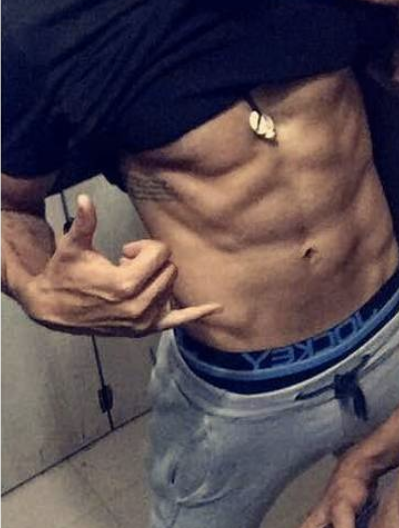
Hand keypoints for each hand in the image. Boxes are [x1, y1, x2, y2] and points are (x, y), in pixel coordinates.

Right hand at [20, 194, 219, 336]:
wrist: (53, 307)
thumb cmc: (64, 274)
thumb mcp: (73, 246)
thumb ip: (84, 223)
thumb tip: (87, 199)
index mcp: (124, 284)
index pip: (160, 254)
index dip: (144, 247)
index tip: (126, 251)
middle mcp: (137, 305)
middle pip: (170, 269)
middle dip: (152, 261)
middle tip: (127, 263)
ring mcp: (143, 320)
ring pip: (172, 287)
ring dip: (158, 279)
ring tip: (130, 281)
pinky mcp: (144, 329)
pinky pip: (177, 321)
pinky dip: (196, 314)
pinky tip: (216, 308)